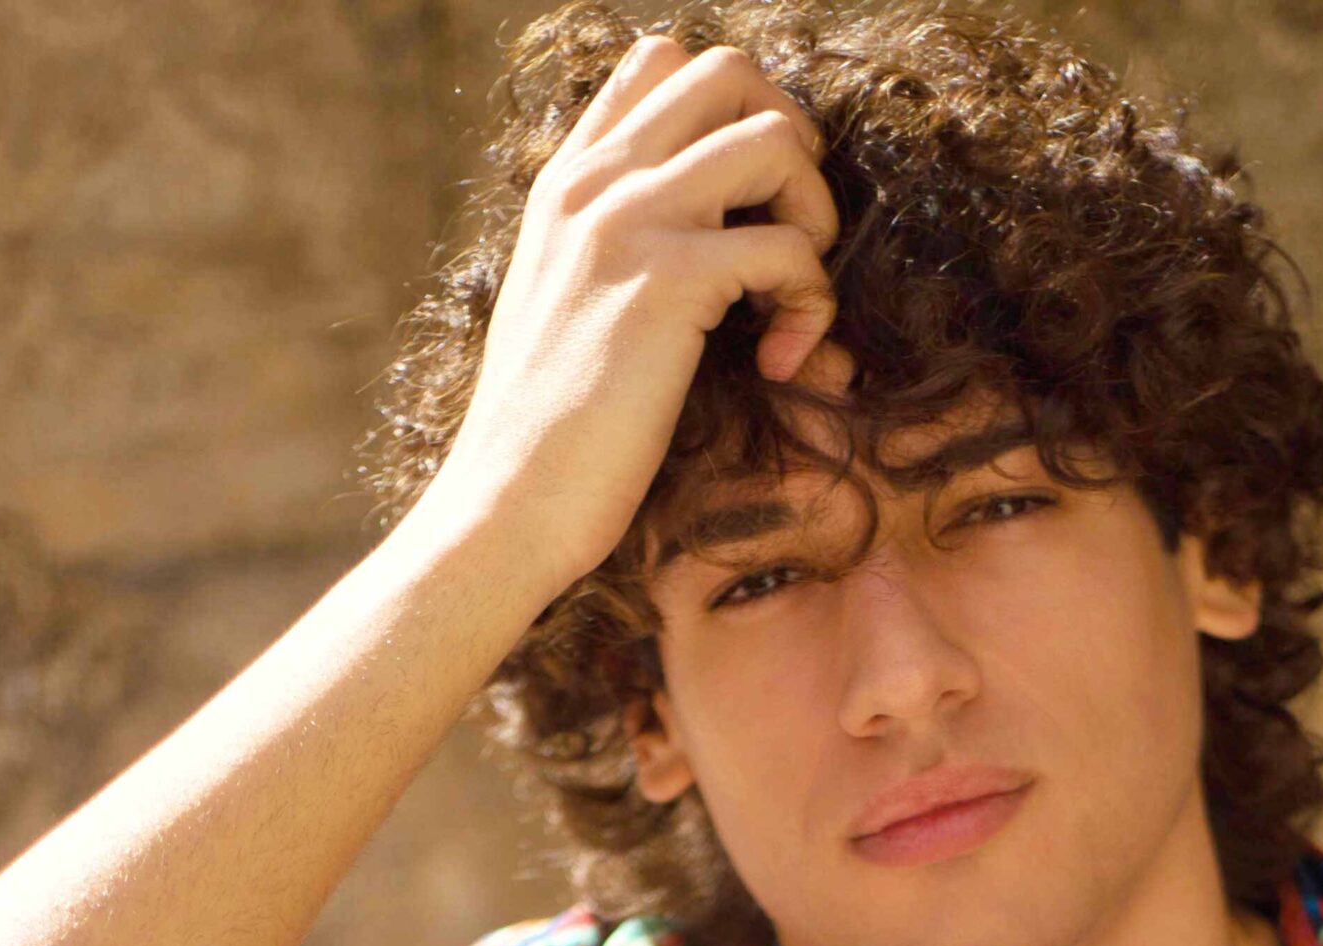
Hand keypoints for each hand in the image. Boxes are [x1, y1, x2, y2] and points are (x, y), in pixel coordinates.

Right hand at [421, 36, 841, 585]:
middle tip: (793, 232)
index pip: (659, 63)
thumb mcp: (566, 304)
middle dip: (792, 144)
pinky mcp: (667, 282)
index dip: (736, 113)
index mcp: (569, 182)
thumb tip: (712, 228)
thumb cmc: (549, 431)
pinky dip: (812, 306)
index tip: (752, 200)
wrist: (507, 506)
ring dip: (816, 216)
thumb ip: (613, 243)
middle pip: (728, 72)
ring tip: (792, 296)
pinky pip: (791, 246)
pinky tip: (782, 364)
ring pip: (775, 139)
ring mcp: (627, 222)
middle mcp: (594, 182)